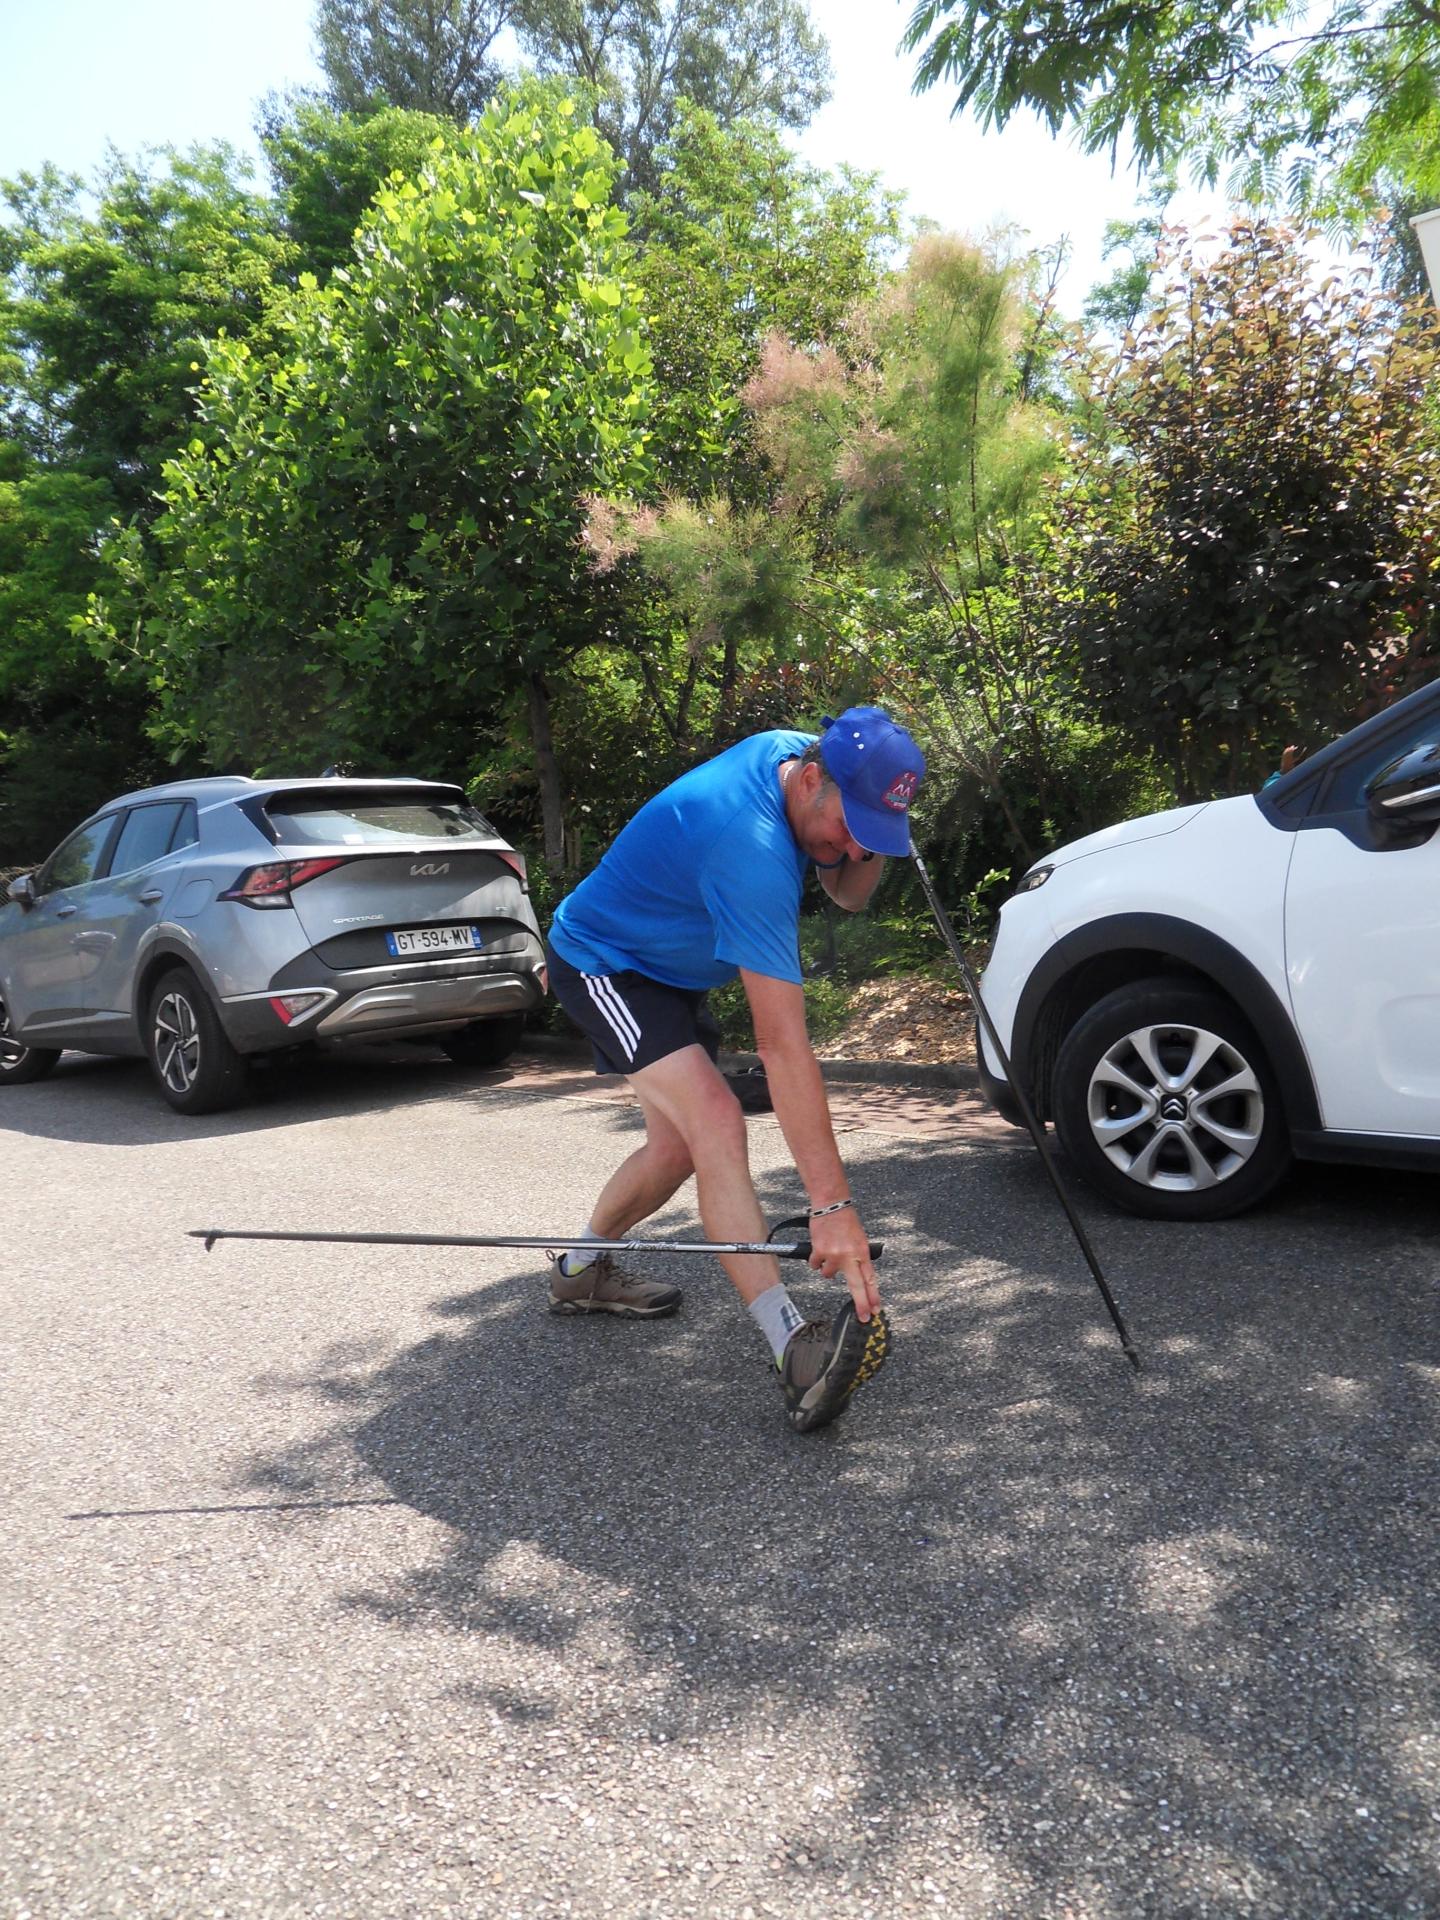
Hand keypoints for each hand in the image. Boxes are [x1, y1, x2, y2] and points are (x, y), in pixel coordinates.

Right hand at [808, 1205, 880, 1321]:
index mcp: (862, 1252)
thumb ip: (859, 1257)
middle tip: (863, 1317)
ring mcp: (833, 1255)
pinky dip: (816, 1260)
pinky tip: (819, 1250)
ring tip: (830, 1253)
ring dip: (829, 1269)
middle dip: (861, 1303)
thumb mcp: (859, 1239)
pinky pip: (815, 1265)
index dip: (873, 1295)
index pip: (870, 1278)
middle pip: (856, 1286)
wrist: (830, 1204)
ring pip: (828, 1275)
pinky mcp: (819, 1251)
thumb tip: (858, 1275)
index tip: (875, 1309)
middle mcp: (849, 1256)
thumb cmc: (846, 1220)